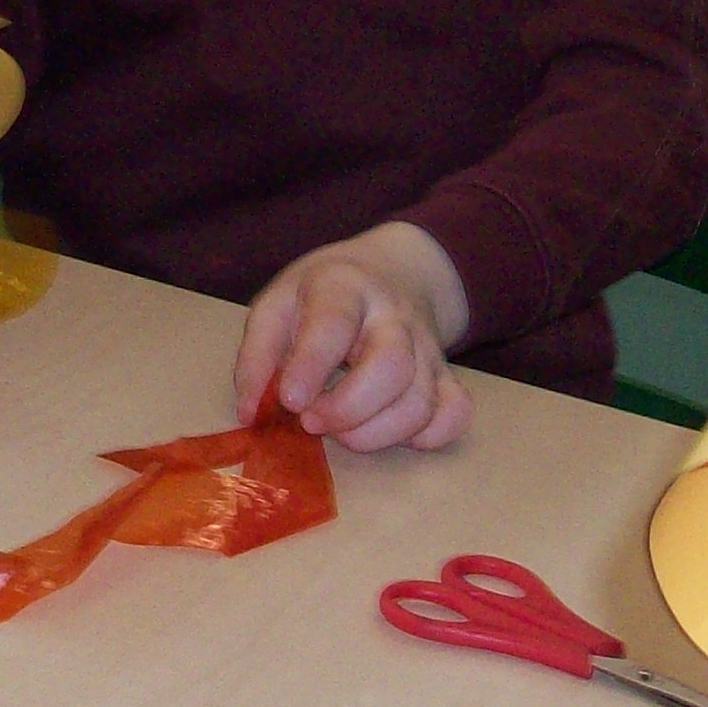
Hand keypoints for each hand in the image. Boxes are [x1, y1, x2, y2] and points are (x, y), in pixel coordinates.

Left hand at [234, 222, 470, 451]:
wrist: (394, 269)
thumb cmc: (324, 294)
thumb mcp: (278, 303)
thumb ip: (257, 356)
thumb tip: (251, 412)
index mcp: (343, 286)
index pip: (334, 322)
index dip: (311, 364)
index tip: (291, 400)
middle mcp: (393, 315)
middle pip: (391, 367)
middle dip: (347, 409)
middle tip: (312, 422)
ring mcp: (426, 346)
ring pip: (420, 401)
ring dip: (376, 434)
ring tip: (342, 431)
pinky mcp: (446, 374)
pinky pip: (456, 413)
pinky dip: (429, 437)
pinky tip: (393, 433)